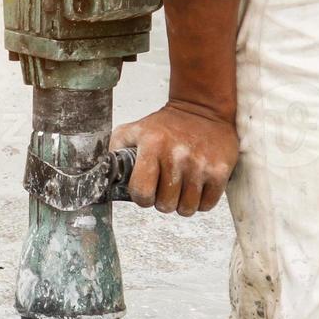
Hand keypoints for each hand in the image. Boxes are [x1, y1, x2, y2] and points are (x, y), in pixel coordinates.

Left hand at [111, 102, 238, 215]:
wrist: (202, 109)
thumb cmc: (165, 126)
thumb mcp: (132, 131)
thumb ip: (114, 153)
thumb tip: (98, 176)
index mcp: (152, 145)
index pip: (141, 193)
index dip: (142, 197)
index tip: (146, 190)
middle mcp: (176, 155)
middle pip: (165, 205)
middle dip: (162, 201)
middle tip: (165, 187)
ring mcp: (200, 164)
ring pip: (186, 209)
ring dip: (182, 203)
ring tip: (181, 187)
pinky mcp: (220, 170)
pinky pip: (207, 205)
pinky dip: (201, 202)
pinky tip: (196, 186)